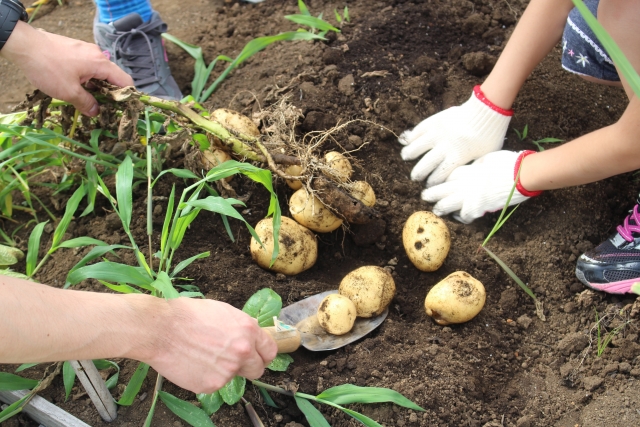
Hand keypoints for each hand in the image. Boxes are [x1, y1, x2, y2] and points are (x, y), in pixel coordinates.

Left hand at [1, 22, 132, 115]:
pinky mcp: (74, 50)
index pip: (125, 81)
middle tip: (104, 109)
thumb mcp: (68, 91)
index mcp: (100, 64)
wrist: (23, 44)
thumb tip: (96, 112)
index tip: (123, 110)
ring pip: (98, 72)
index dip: (127, 97)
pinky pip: (87, 66)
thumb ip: (86, 103)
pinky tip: (77, 87)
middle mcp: (97, 55)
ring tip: (88, 100)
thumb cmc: (48, 68)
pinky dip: (87, 78)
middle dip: (110, 94)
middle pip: (112, 77)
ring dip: (96, 86)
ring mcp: (85, 50)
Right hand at [144, 298, 277, 393]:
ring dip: (224, 370)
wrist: (161, 329)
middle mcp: (243, 352)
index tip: (258, 356)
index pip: (270, 350)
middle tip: (233, 360)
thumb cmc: (188, 315)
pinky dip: (207, 376)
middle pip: (258, 369)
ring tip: (204, 356)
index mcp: (248, 330)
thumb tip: (248, 337)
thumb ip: (240, 327)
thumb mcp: (223, 311)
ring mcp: (228, 370)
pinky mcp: (212, 384)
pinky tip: (194, 363)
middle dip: (249, 366)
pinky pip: (215, 383)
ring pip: (234, 376)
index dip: (263, 353)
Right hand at [399, 86, 512, 186]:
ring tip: (405, 157)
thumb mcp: (486, 156)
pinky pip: (419, 130)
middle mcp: (445, 146)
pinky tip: (408, 141)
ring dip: (409, 153)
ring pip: (418, 146)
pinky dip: (412, 136)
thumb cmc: (489, 135)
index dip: (433, 181)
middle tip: (414, 177)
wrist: (488, 110)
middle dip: (418, 173)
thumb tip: (463, 178)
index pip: (440, 174)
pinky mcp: (436, 120)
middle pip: (426, 164)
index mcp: (458, 156)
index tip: (429, 184)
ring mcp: (439, 132)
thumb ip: (473, 167)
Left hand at [422, 150, 539, 223]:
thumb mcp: (488, 158)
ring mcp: (469, 195)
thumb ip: (478, 164)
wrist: (521, 173)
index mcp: (467, 169)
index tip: (437, 182)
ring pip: (447, 203)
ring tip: (436, 210)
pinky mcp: (478, 207)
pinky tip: (459, 218)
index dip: (442, 180)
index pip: (448, 176)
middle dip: (432, 193)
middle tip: (424, 196)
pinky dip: (462, 218)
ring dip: (441, 207)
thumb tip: (476, 167)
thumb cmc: (509, 162)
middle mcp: (464, 182)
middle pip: (441, 189)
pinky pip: (465, 215)